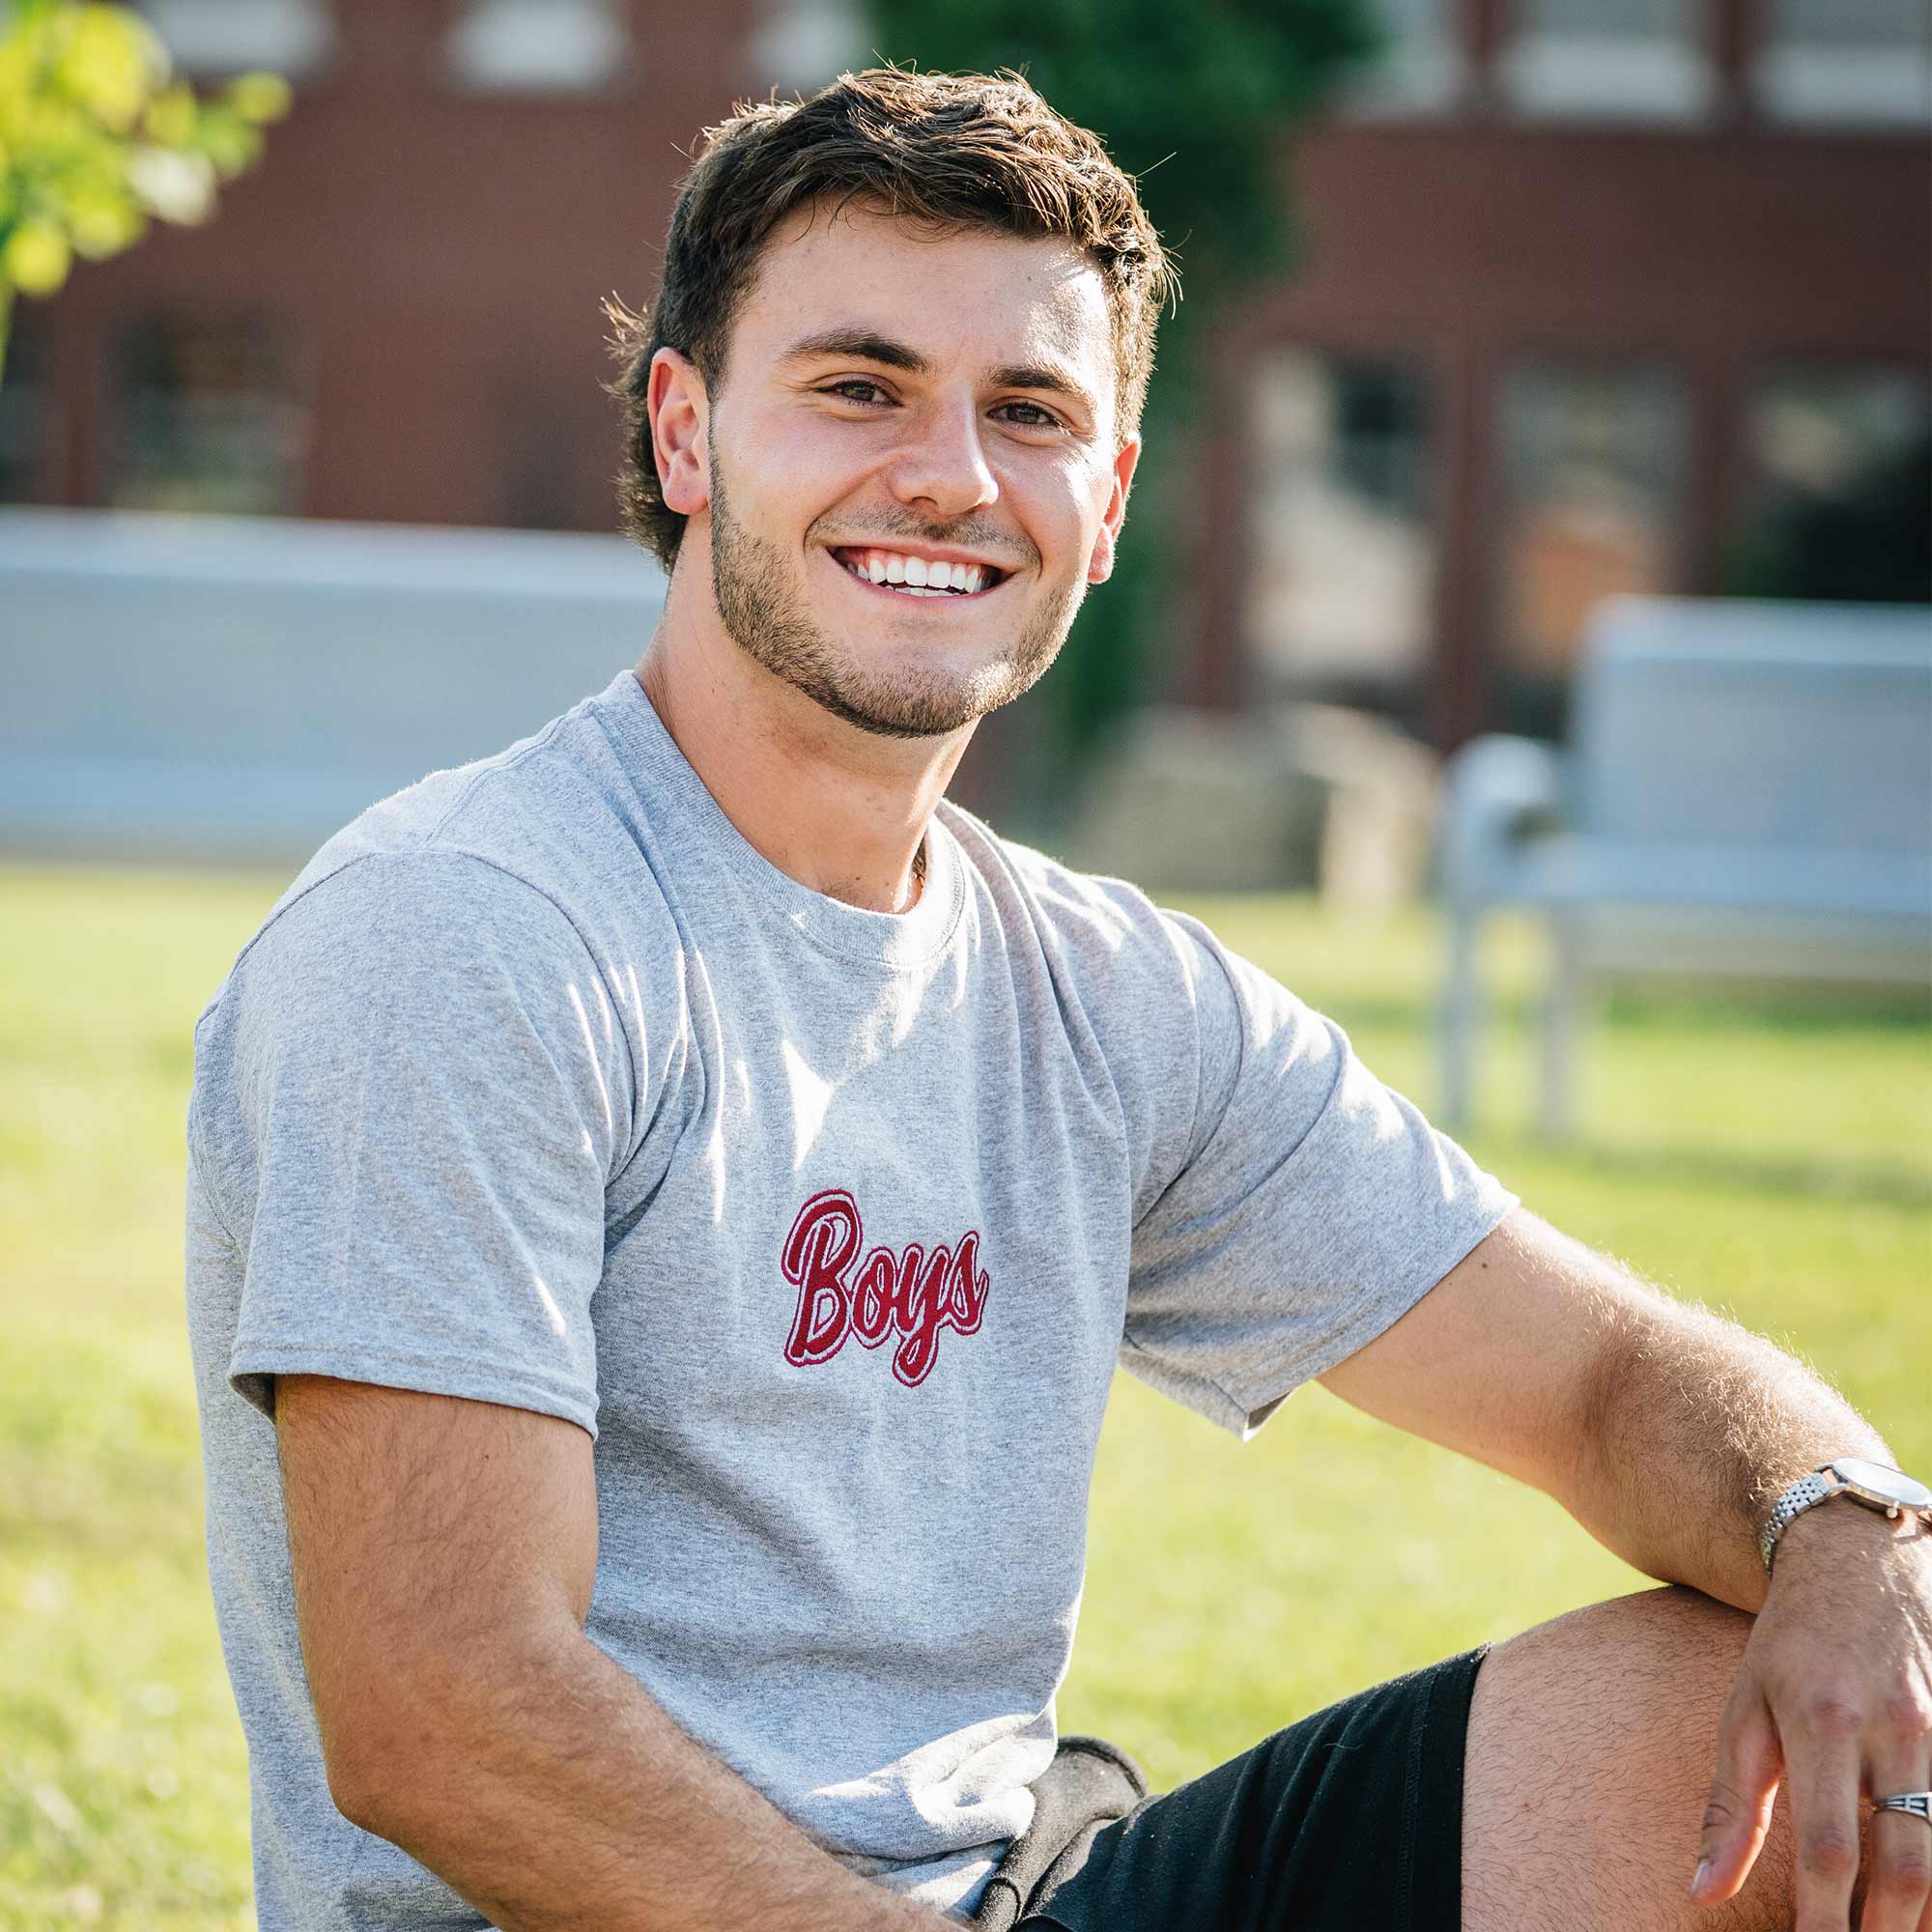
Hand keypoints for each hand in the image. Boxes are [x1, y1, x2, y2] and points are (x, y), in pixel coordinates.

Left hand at [1692, 1502, 1931, 1930]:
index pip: (1828, 1846)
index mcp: (1821, 1721)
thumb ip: (1730, 1806)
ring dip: (1928, 1909)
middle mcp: (1894, 1728)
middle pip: (1909, 1864)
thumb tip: (1702, 1892)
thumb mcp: (1744, 1710)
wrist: (1860, 1565)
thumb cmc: (1791, 1648)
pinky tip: (1927, 1897)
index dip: (1824, 1918)